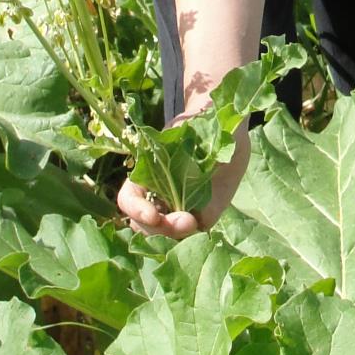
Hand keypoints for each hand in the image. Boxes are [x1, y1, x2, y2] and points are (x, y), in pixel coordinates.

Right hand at [116, 120, 251, 237]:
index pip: (129, 199)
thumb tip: (206, 164)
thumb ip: (193, 148)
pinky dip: (193, 233)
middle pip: (144, 225)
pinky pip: (191, 232)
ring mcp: (178, 206)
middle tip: (187, 221)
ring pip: (165, 233)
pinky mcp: (201, 214)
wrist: (225, 126)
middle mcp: (158, 194)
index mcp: (147, 172)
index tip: (154, 215)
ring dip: (176, 234)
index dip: (136, 210)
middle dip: (161, 228)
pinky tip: (201, 222)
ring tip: (194, 223)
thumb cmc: (204, 120)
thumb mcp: (197, 127)